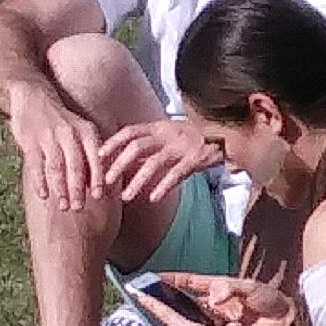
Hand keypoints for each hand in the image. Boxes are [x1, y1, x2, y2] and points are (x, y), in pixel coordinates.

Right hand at [8, 83, 109, 212]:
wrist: (33, 96)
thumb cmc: (62, 121)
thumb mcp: (81, 130)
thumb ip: (89, 154)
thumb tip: (99, 184)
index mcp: (86, 131)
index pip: (95, 158)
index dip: (97, 178)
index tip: (98, 196)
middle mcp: (70, 133)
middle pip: (75, 165)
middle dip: (78, 189)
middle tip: (79, 207)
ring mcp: (49, 136)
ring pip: (56, 166)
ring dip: (60, 188)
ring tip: (63, 206)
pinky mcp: (30, 140)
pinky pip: (36, 164)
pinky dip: (40, 181)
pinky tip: (43, 195)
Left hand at [96, 116, 221, 205]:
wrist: (228, 135)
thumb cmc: (194, 138)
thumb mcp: (170, 135)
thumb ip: (149, 144)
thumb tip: (123, 157)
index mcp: (160, 127)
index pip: (130, 131)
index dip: (113, 143)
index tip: (98, 156)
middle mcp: (169, 134)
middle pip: (137, 147)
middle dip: (119, 164)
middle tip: (106, 181)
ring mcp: (183, 146)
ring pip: (154, 162)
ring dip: (137, 180)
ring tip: (126, 197)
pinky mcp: (197, 158)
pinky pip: (177, 173)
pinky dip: (164, 186)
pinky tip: (153, 198)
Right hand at [158, 273, 297, 325]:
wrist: (287, 320)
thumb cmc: (270, 298)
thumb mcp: (251, 289)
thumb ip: (231, 289)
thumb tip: (212, 297)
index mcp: (220, 287)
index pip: (192, 282)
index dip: (174, 280)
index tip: (155, 277)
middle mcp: (217, 303)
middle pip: (189, 301)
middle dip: (172, 302)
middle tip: (152, 303)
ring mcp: (220, 319)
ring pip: (196, 319)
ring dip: (183, 321)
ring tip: (163, 324)